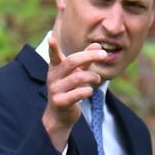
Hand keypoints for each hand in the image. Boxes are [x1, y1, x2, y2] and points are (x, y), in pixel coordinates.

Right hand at [41, 35, 106, 150]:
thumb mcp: (76, 73)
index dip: (53, 48)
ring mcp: (55, 90)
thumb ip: (86, 60)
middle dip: (89, 56)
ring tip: (97, 79)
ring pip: (78, 77)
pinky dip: (88, 91)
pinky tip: (89, 91)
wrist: (60, 116)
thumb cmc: (69, 90)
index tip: (51, 38)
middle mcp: (53, 77)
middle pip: (72, 62)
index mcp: (56, 68)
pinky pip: (78, 93)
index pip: (54, 55)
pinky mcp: (60, 102)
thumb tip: (97, 45)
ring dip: (93, 77)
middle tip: (103, 54)